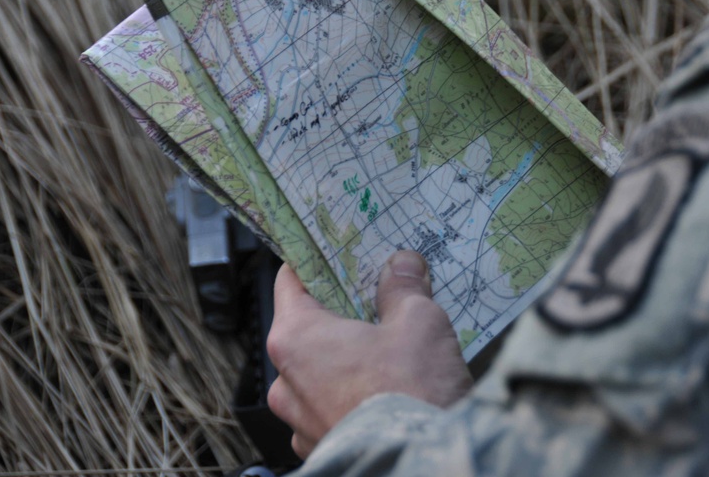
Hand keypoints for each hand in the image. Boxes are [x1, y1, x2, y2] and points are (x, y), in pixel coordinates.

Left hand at [266, 250, 473, 457]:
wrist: (423, 464)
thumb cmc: (412, 390)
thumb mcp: (419, 319)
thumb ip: (404, 286)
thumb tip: (402, 265)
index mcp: (296, 337)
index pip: (290, 280)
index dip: (318, 262)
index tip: (340, 252)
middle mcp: (286, 381)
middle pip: (307, 328)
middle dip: (342, 312)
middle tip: (379, 298)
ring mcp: (299, 421)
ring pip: (318, 372)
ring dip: (348, 359)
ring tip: (391, 351)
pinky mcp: (321, 447)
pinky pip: (330, 409)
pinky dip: (352, 396)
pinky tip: (387, 390)